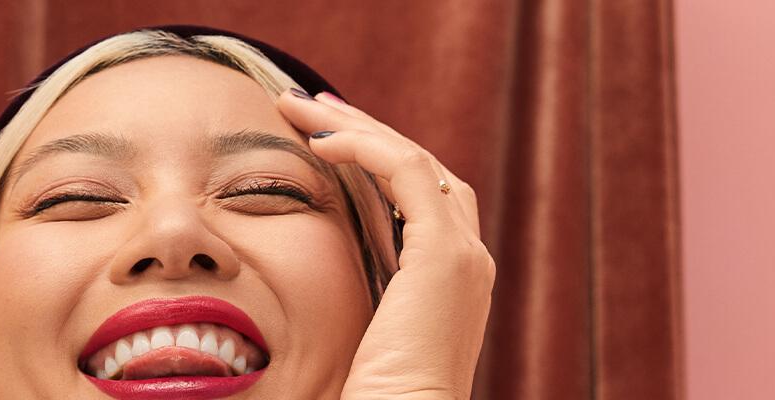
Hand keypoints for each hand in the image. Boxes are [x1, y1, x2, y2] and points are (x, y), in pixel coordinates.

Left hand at [277, 89, 493, 398]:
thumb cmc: (377, 396)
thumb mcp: (368, 332)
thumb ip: (364, 293)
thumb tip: (321, 273)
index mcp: (454, 280)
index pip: (425, 197)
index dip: (378, 160)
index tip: (329, 139)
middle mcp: (470, 259)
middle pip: (423, 168)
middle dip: (366, 130)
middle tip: (314, 106)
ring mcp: (464, 254)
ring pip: (414, 159)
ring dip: (357, 126)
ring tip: (304, 108)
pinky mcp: (444, 253)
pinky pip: (406, 172)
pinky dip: (365, 148)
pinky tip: (322, 142)